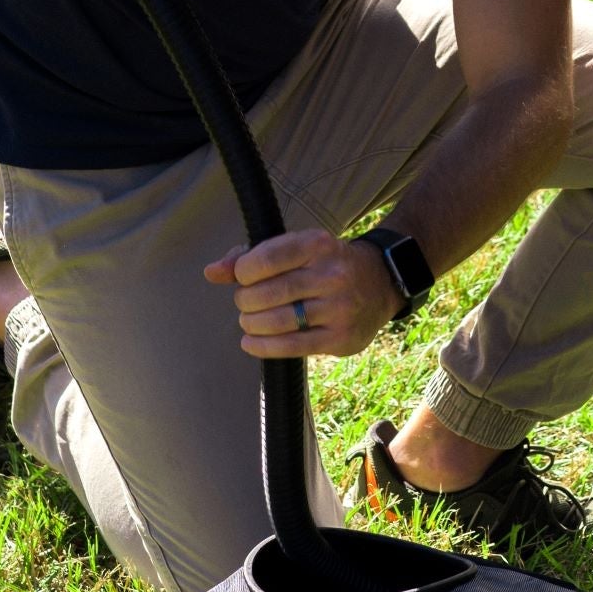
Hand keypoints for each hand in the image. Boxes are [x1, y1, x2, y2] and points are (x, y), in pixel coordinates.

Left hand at [204, 229, 400, 359]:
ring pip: (278, 322)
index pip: (266, 259)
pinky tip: (251, 342)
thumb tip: (211, 272)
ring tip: (249, 322)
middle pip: (268, 294)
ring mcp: (339, 308)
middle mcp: (332, 275)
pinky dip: (264, 347)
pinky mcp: (341, 337)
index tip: (243, 278)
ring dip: (252, 324)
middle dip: (246, 301)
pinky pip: (292, 346)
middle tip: (245, 304)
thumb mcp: (296, 248)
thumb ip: (251, 256)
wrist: (380, 282)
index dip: (243, 272)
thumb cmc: (324, 264)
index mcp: (318, 244)